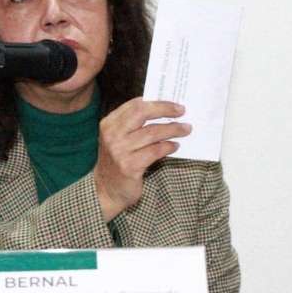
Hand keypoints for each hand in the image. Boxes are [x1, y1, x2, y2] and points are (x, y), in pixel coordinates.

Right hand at [92, 98, 190, 220]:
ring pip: (152, 132)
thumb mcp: (119, 138)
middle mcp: (112, 135)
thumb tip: (165, 110)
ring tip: (185, 129)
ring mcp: (119, 151)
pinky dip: (168, 147)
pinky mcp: (129, 166)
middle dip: (165, 110)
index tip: (174, 104)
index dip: (157, 102)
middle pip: (142, 113)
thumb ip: (135, 124)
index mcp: (109, 124)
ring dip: (172, 129)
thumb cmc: (118, 160)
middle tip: (182, 111)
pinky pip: (155, 151)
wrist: (106, 190)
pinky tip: (175, 146)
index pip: (135, 105)